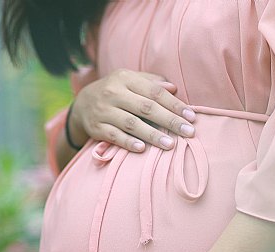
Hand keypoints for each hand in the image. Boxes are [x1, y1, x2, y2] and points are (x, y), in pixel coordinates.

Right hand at [69, 68, 195, 152]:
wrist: (82, 103)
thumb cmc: (116, 91)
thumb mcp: (130, 80)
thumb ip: (151, 82)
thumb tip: (173, 88)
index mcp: (125, 78)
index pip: (155, 92)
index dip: (174, 104)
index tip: (192, 117)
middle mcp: (113, 93)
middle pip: (146, 108)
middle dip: (169, 121)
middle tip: (189, 132)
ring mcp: (103, 111)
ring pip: (131, 123)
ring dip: (152, 135)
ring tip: (170, 145)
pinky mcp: (96, 127)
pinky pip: (114, 136)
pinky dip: (128, 143)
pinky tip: (142, 149)